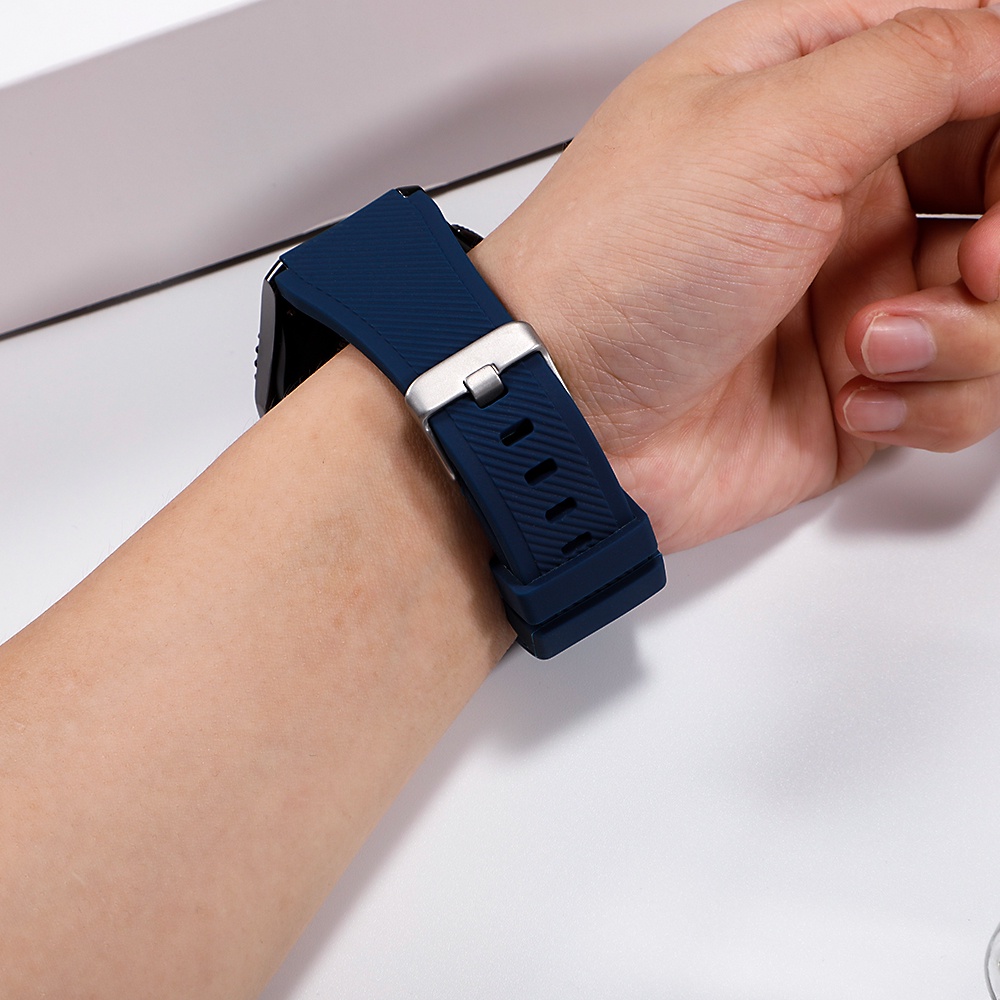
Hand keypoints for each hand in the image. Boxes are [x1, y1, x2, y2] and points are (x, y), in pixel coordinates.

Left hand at [472, 0, 999, 552]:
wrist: (562, 417)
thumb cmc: (616, 269)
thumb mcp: (768, 130)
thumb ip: (913, 63)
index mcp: (810, 95)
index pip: (973, 66)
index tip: (996, 181)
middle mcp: (837, 191)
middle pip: (998, 189)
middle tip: (974, 266)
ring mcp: (848, 295)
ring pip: (994, 303)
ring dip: (966, 333)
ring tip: (869, 345)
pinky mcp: (852, 387)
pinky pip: (957, 392)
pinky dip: (926, 403)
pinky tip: (850, 399)